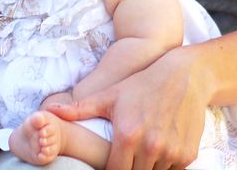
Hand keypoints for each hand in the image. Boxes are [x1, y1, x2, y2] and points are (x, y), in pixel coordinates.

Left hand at [46, 50, 206, 169]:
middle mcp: (150, 147)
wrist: (184, 77)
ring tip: (142, 154)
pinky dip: (165, 166)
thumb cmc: (142, 85)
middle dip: (129, 169)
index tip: (110, 165)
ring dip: (147, 168)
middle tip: (126, 158)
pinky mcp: (187, 155)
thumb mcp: (110, 95)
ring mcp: (171, 152)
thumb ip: (79, 108)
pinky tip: (159, 153)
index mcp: (127, 135)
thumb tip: (49, 112)